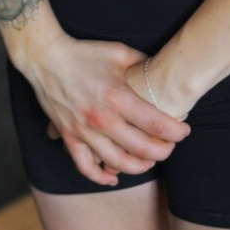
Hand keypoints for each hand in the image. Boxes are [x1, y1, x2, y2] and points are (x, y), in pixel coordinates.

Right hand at [30, 36, 190, 186]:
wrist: (46, 58)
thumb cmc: (84, 53)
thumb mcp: (119, 52)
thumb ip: (143, 64)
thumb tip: (161, 73)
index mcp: (118, 97)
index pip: (156, 124)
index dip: (176, 132)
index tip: (184, 132)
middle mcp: (102, 119)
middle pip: (142, 148)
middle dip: (163, 151)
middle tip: (170, 146)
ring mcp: (84, 131)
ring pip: (118, 162)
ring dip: (140, 166)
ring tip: (150, 160)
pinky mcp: (69, 137)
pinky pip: (85, 167)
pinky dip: (100, 176)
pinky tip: (113, 176)